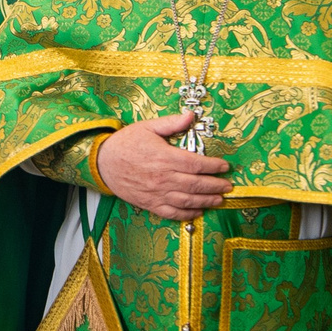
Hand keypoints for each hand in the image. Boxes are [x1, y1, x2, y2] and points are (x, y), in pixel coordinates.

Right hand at [95, 113, 231, 221]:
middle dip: (215, 186)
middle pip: (196, 184)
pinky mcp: (150, 204)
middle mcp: (163, 177)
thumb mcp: (148, 127)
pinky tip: (198, 212)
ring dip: (206, 201)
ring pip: (187, 200)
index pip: (196, 164)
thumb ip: (172, 123)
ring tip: (219, 200)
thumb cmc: (126, 143)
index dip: (213, 166)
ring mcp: (157, 193)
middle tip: (228, 186)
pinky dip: (187, 214)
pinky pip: (172, 212)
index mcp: (165, 157)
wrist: (103, 162)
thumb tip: (191, 116)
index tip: (225, 166)